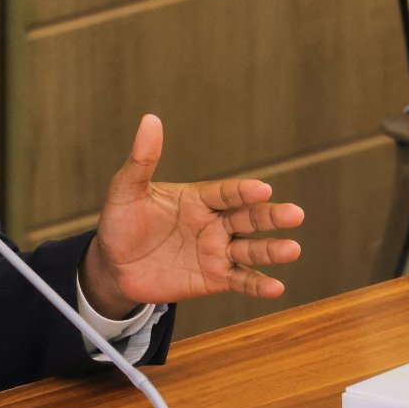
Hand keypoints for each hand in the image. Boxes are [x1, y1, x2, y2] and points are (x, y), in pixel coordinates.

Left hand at [81, 114, 303, 317]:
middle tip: (295, 214)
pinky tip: (276, 288)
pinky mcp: (214, 278)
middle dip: (271, 216)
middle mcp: (214, 223)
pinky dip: (258, 285)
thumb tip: (150, 119)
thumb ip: (142, 159)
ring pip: (251, 249)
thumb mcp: (126, 190)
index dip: (243, 191)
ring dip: (272, 250)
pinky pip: (240, 280)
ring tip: (292, 250)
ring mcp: (217, 251)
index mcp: (198, 198)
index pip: (226, 193)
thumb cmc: (121, 222)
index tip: (262, 189)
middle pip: (248, 218)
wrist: (113, 265)